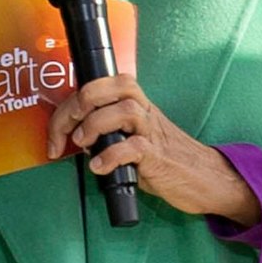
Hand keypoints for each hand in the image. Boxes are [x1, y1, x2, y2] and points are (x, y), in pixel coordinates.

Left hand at [45, 73, 260, 222]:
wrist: (205, 178)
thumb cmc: (165, 158)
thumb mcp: (134, 136)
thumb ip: (109, 131)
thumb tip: (74, 137)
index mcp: (135, 104)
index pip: (100, 85)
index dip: (70, 104)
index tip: (56, 133)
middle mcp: (144, 112)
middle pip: (111, 87)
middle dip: (79, 106)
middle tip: (67, 133)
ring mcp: (153, 133)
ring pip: (124, 110)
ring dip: (95, 126)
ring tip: (84, 146)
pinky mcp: (159, 158)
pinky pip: (135, 148)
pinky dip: (111, 156)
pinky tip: (99, 168)